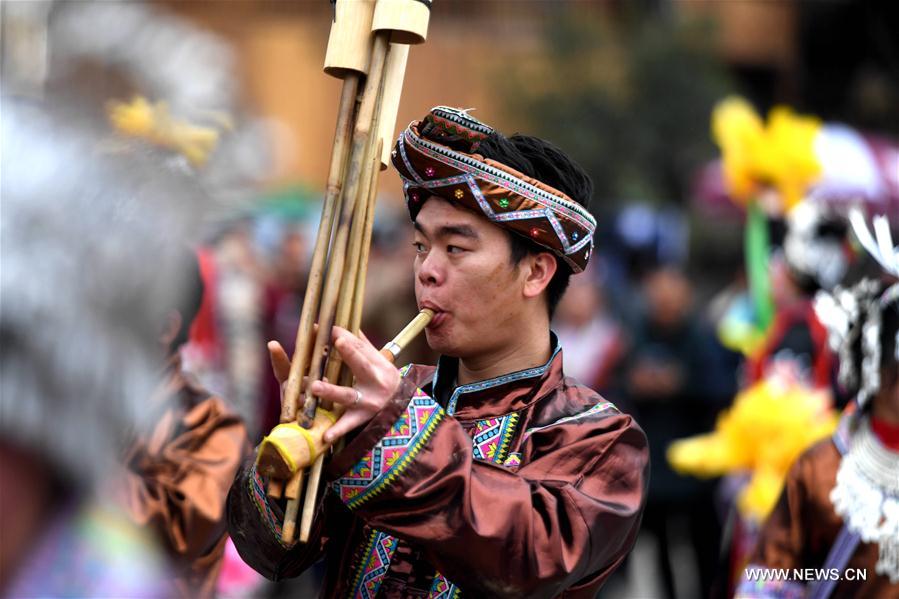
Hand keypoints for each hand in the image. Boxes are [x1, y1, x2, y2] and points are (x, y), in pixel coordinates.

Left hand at [307, 326, 400, 443]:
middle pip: (362, 366)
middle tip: (337, 341)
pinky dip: (337, 431)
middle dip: (351, 353)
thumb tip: (342, 325)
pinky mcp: (362, 419)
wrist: (404, 409)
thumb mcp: (380, 362)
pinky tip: (324, 436)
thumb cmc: (386, 380)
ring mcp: (368, 402)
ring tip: (314, 386)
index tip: (330, 327)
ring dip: (332, 391)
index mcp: (378, 364)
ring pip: (348, 395)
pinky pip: (348, 425)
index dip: (346, 336)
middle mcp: (375, 382)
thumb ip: (362, 345)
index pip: (362, 347)